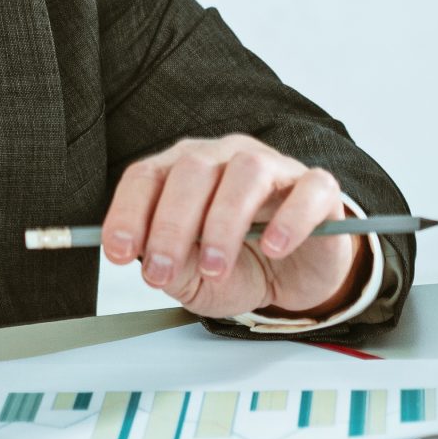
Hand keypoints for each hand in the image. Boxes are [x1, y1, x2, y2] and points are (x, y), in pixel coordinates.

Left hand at [100, 135, 364, 318]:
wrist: (295, 277)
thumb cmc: (241, 267)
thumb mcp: (194, 279)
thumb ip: (173, 268)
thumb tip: (150, 262)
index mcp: (186, 172)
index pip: (148, 175)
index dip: (128, 211)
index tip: (120, 252)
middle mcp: (227, 158)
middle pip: (194, 169)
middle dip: (172, 225)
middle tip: (163, 272)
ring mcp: (275, 167)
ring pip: (247, 172)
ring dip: (224, 223)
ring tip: (216, 267)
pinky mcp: (317, 188)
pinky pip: (308, 189)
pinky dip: (290, 219)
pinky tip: (274, 247)